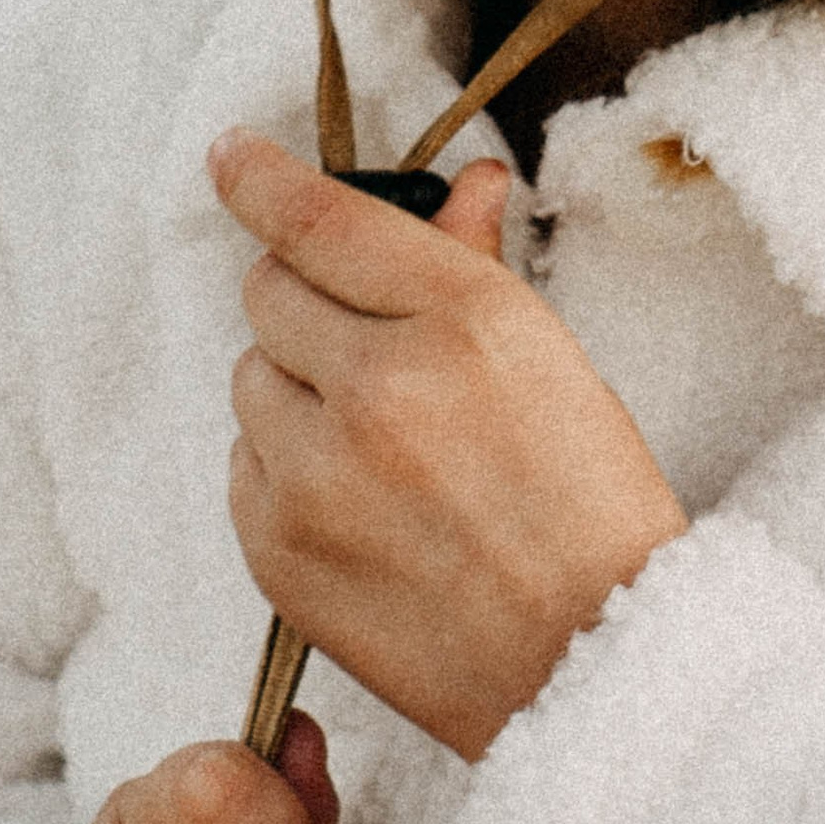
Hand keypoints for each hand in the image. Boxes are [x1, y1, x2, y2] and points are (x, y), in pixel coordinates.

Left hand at [211, 132, 687, 761]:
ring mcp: (318, 475)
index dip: (260, 178)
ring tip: (382, 447)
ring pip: (251, 378)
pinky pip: (244, 466)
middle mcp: (378, 387)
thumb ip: (476, 264)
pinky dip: (285, 471)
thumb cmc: (590, 508)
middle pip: (268, 292)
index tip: (228, 156)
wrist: (596, 667)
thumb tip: (461, 184)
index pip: (319, 218)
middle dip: (308, 302)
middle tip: (366, 346)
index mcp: (462, 320)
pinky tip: (361, 506)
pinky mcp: (278, 552)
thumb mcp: (552, 359)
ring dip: (297, 390)